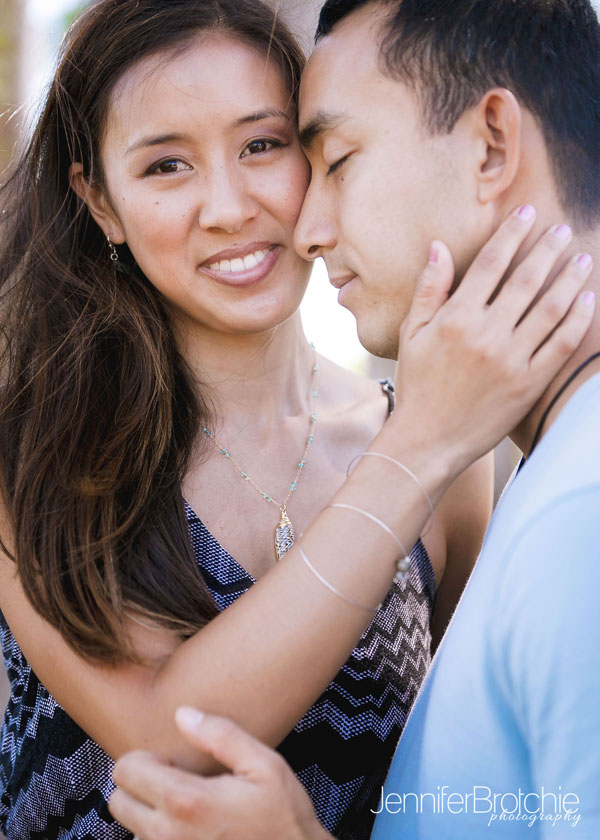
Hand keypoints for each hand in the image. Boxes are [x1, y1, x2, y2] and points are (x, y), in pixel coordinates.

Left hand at [109, 708, 330, 839]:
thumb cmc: (284, 819)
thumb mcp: (264, 765)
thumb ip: (221, 735)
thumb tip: (183, 714)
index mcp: (187, 802)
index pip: (126, 771)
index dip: (146, 757)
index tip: (172, 761)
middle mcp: (169, 836)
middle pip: (117, 802)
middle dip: (140, 785)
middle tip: (175, 781)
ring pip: (131, 829)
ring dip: (149, 815)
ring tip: (186, 808)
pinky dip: (161, 836)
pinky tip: (192, 829)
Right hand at [393, 206, 594, 472]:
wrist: (429, 440)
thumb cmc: (417, 386)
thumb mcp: (411, 334)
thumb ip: (429, 289)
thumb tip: (438, 246)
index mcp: (456, 318)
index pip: (490, 264)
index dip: (511, 234)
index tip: (527, 213)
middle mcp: (486, 334)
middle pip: (526, 280)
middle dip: (547, 249)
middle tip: (562, 230)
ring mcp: (511, 359)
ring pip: (550, 308)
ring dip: (570, 278)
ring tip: (582, 258)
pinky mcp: (529, 383)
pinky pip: (561, 344)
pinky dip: (577, 319)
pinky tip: (586, 300)